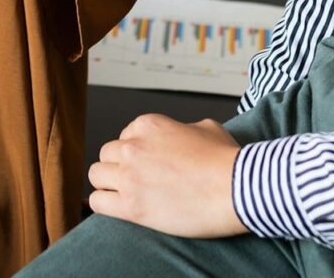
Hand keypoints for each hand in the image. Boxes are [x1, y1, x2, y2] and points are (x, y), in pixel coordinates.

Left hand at [88, 114, 245, 237]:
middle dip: (119, 166)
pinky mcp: (131, 206)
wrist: (236, 188)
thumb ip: (185, 128)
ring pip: (97, 175)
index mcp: (148, 125)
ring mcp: (129, 176)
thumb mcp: (208, 128)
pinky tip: (118, 208)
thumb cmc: (227, 161)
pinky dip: (104, 204)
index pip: (124, 136)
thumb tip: (184, 135)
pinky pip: (98, 202)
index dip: (136, 152)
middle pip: (107, 154)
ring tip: (125, 194)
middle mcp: (133, 146)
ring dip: (109, 184)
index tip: (148, 165)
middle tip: (137, 181)